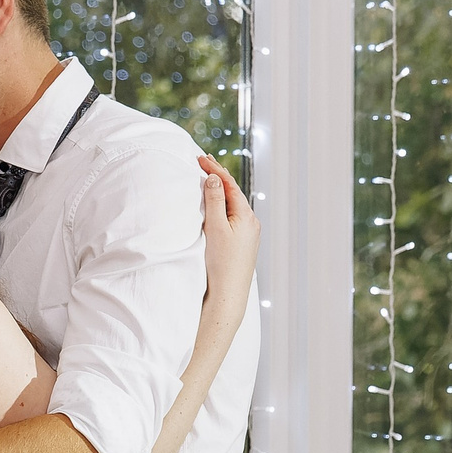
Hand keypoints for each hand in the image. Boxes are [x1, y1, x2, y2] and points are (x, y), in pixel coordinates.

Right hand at [198, 155, 257, 307]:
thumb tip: (214, 178)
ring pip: (234, 205)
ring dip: (221, 191)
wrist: (229, 293)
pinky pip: (233, 217)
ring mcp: (249, 233)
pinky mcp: (243, 243)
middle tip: (204, 163)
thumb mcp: (215, 227)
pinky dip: (223, 206)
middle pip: (233, 192)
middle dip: (219, 177)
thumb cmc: (221, 263)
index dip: (215, 170)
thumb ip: (215, 200)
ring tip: (209, 180)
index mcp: (246, 215)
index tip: (200, 158)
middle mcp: (251, 222)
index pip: (229, 185)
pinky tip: (217, 207)